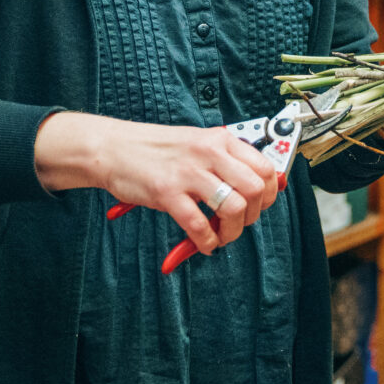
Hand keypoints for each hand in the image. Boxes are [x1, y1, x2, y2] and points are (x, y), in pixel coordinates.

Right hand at [34, 113, 280, 257]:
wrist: (113, 148)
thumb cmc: (154, 149)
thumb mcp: (197, 143)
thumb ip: (224, 160)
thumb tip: (255, 186)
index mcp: (220, 140)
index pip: (265, 167)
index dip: (270, 192)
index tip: (261, 205)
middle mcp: (208, 153)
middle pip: (255, 188)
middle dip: (254, 214)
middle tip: (240, 223)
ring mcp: (188, 173)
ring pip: (234, 207)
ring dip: (232, 231)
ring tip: (220, 236)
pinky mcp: (167, 192)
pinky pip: (199, 225)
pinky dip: (206, 241)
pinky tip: (203, 243)